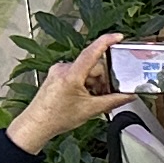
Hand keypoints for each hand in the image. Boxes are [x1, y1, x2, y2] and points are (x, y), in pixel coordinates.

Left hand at [8, 34, 129, 150]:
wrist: (36, 125)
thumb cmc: (55, 118)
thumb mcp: (90, 110)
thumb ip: (113, 101)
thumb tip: (127, 96)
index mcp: (71, 75)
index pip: (92, 52)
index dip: (107, 41)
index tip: (118, 37)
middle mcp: (63, 69)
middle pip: (93, 66)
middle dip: (102, 79)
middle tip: (104, 95)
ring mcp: (58, 71)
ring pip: (85, 71)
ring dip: (93, 83)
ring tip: (91, 99)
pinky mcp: (56, 75)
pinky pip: (76, 73)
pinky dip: (84, 83)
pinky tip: (84, 96)